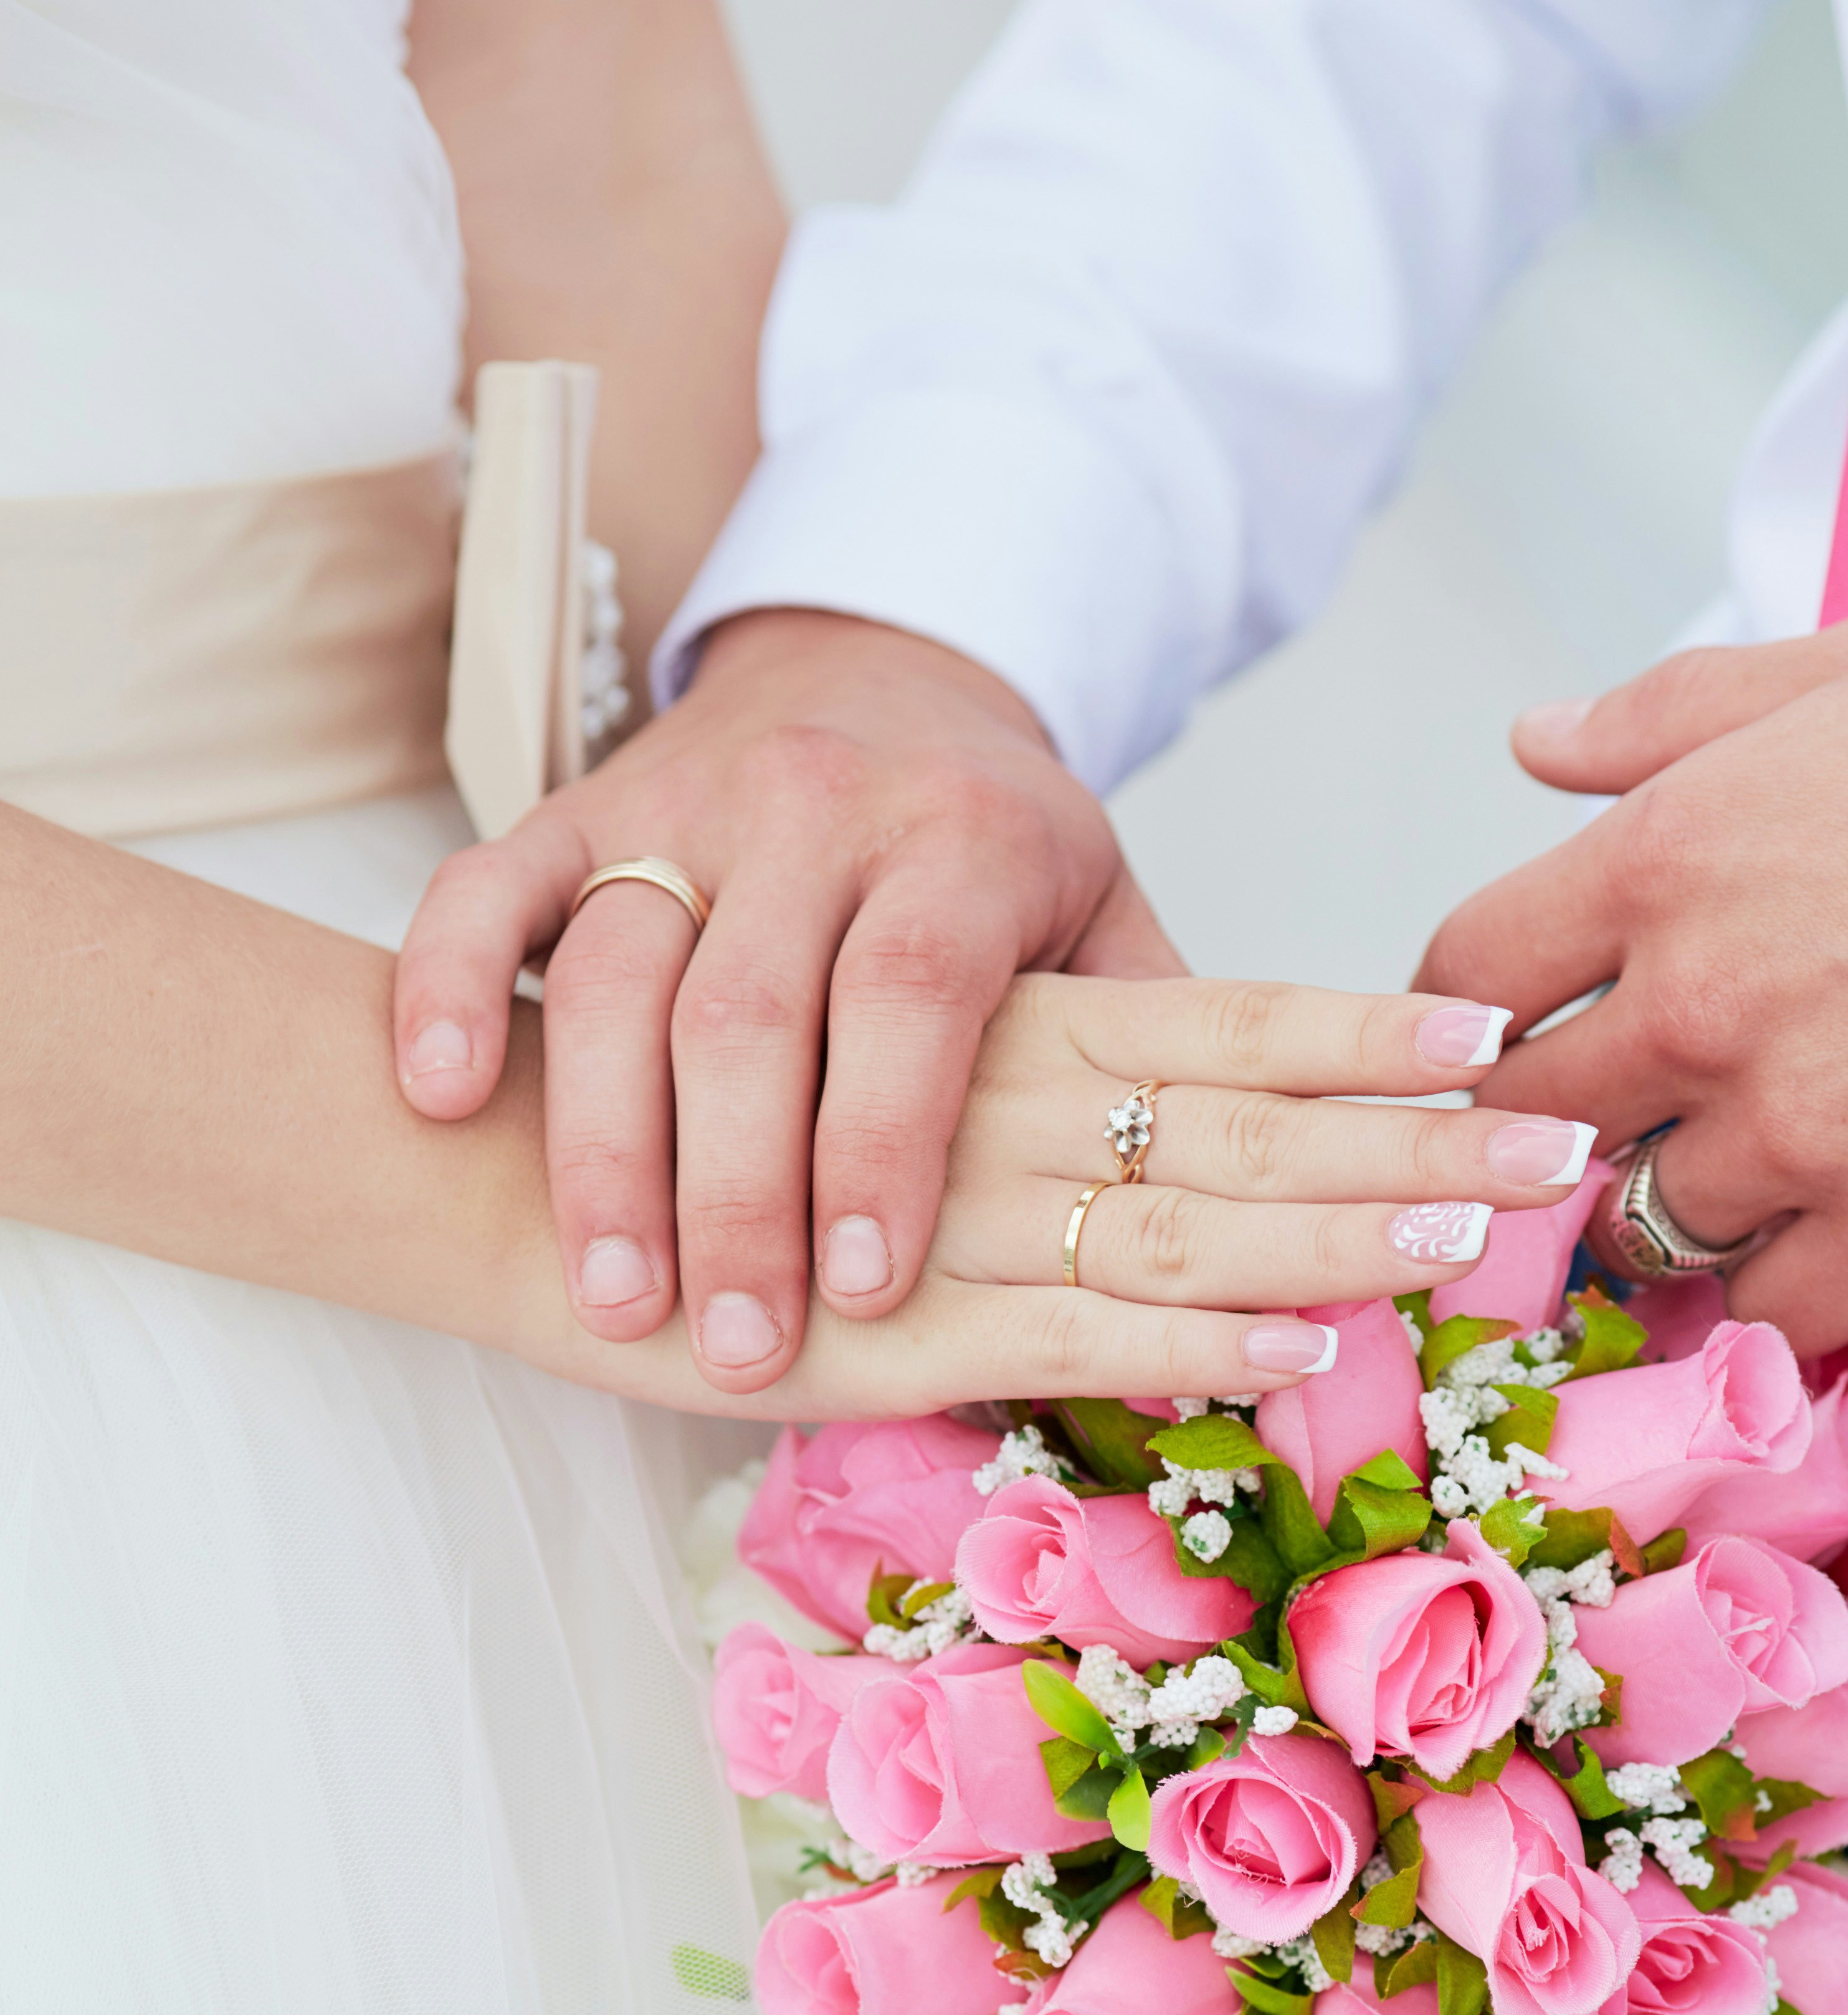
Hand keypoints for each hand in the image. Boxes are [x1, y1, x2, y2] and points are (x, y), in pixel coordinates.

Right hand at [392, 607, 1175, 1392]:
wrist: (884, 671)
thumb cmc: (997, 849)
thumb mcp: (1104, 921)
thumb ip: (1157, 1058)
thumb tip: (1251, 1225)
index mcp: (961, 840)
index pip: (913, 994)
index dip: (883, 1140)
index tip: (868, 1286)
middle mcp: (815, 811)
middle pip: (750, 1010)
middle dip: (734, 1192)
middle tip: (733, 1343)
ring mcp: (680, 804)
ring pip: (612, 972)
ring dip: (600, 1145)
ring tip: (613, 1299)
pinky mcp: (575, 806)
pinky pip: (489, 883)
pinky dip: (446, 981)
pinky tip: (429, 1093)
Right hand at [520, 973, 1598, 1418]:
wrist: (476, 1144)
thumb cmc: (713, 1093)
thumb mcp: (892, 1044)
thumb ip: (1042, 1065)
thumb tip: (1211, 1136)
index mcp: (998, 1004)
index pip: (1222, 1014)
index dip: (1361, 1035)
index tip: (1502, 1043)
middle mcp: (976, 1077)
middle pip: (1223, 1108)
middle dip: (1397, 1136)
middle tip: (1564, 1151)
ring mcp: (921, 1196)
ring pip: (1150, 1205)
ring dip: (1314, 1230)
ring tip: (1458, 1250)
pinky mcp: (858, 1316)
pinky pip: (1034, 1321)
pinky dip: (1169, 1340)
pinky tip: (1281, 1347)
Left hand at [1418, 614, 1847, 1354]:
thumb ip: (1667, 714)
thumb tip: (1534, 742)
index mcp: (1667, 859)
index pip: (1467, 977)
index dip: (1474, 1012)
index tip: (1513, 1025)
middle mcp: (1703, 1007)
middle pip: (1531, 1119)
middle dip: (1553, 1119)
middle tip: (1609, 1115)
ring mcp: (1798, 1130)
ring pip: (1640, 1226)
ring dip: (1663, 1209)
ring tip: (1720, 1176)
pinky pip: (1767, 1311)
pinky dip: (1769, 1296)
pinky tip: (1802, 1251)